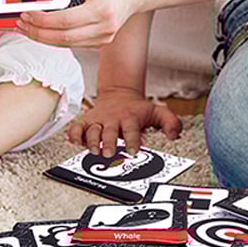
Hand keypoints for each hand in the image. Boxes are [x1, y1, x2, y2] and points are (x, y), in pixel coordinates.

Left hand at [16, 0, 140, 47]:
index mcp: (102, 10)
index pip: (65, 21)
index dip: (42, 20)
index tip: (27, 14)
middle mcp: (105, 28)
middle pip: (63, 38)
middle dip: (38, 33)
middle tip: (21, 24)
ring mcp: (104, 38)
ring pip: (66, 44)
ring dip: (43, 38)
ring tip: (27, 28)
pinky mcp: (101, 43)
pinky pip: (73, 44)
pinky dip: (55, 39)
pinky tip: (43, 31)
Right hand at [67, 87, 181, 156]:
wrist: (119, 93)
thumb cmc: (138, 109)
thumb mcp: (158, 112)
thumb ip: (170, 122)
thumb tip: (174, 135)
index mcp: (129, 118)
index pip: (131, 129)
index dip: (132, 140)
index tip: (133, 150)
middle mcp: (112, 120)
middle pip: (109, 131)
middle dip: (109, 142)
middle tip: (109, 153)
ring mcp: (98, 121)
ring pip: (92, 130)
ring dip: (91, 140)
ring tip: (94, 150)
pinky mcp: (86, 122)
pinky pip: (76, 128)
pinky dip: (73, 134)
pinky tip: (74, 141)